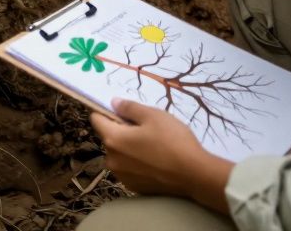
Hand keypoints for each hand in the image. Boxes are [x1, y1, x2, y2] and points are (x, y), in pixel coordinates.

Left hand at [90, 98, 234, 213]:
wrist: (194, 175)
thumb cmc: (172, 141)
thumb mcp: (153, 116)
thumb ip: (129, 108)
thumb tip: (113, 102)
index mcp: (112, 139)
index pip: (96, 120)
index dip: (107, 112)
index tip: (124, 112)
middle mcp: (111, 160)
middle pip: (109, 138)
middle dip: (122, 131)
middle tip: (146, 129)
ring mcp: (122, 176)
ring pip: (119, 154)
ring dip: (129, 148)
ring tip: (153, 146)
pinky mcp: (134, 187)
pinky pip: (129, 169)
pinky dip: (137, 163)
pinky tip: (155, 162)